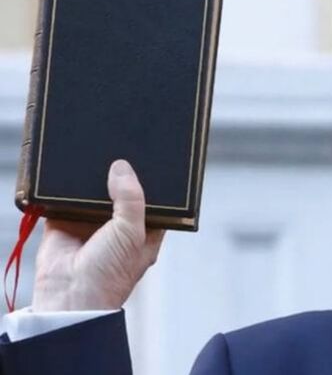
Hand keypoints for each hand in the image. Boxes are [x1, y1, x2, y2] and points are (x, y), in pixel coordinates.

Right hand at [31, 160, 164, 310]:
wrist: (70, 296)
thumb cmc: (111, 273)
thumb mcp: (133, 232)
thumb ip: (131, 199)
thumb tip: (122, 168)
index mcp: (145, 231)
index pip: (153, 200)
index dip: (152, 183)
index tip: (153, 160)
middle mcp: (119, 226)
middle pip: (122, 192)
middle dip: (121, 177)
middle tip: (121, 149)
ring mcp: (91, 223)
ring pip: (94, 192)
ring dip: (93, 179)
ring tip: (97, 153)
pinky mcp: (65, 222)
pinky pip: (66, 198)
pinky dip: (67, 187)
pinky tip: (72, 169)